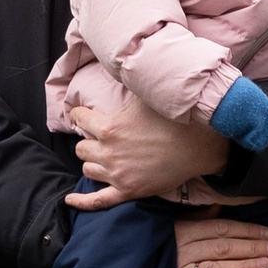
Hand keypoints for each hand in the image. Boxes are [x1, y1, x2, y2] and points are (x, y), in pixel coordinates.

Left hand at [66, 88, 227, 208]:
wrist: (198, 147)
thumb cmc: (172, 119)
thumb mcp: (145, 96)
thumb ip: (126, 85)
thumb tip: (117, 67)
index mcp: (109, 128)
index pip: (79, 118)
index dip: (80, 114)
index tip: (82, 113)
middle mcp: (108, 152)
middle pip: (81, 148)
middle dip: (88, 140)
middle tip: (100, 136)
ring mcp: (117, 175)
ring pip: (88, 170)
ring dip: (93, 161)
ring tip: (103, 155)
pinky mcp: (128, 191)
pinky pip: (97, 201)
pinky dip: (81, 201)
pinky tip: (69, 199)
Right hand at [171, 214, 267, 267]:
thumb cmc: (152, 247)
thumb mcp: (170, 228)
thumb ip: (195, 218)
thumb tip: (218, 206)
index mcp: (182, 232)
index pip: (220, 229)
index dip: (246, 231)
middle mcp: (181, 253)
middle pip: (222, 248)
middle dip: (251, 248)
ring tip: (266, 266)